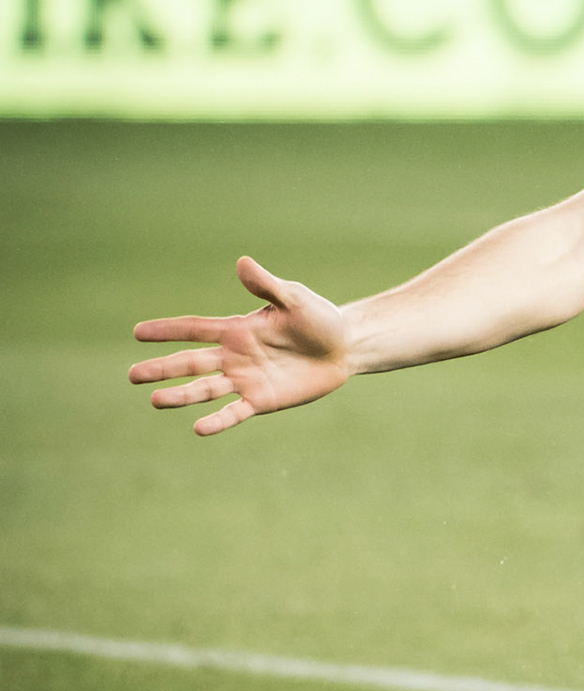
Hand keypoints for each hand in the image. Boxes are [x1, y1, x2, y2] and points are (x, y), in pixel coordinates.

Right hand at [130, 257, 351, 435]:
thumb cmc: (318, 319)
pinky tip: (198, 428)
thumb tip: (242, 263)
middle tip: (132, 376)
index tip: (137, 332)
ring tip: (155, 401)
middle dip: (162, 369)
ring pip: (206, 389)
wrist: (345, 347)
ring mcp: (246, 380)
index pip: (194, 330)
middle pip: (191, 363)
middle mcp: (234, 356)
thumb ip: (267, 286)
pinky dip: (218, 420)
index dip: (167, 331)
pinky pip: (235, 412)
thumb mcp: (294, 299)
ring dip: (182, 395)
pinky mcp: (263, 400)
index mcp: (237, 330)